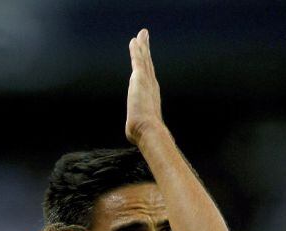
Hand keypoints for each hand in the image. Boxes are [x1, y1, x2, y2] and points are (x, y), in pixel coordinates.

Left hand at [125, 29, 164, 145]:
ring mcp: (146, 81)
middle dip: (146, 51)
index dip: (147, 67)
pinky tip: (134, 40)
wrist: (148, 131)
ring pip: (144, 59)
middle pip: (148, 64)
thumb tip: (139, 140)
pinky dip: (136, 49)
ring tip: (141, 34)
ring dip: (142, 46)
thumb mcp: (141, 130)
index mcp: (151, 97)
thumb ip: (140, 130)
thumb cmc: (145, 135)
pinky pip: (137, 60)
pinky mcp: (139, 78)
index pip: (148, 78)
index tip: (146, 59)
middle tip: (145, 38)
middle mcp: (151, 86)